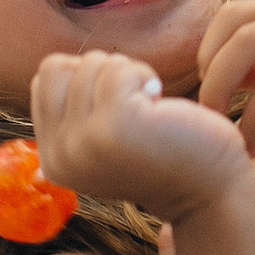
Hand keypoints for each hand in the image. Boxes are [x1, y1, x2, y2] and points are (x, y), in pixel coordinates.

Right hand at [31, 48, 249, 220]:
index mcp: (52, 159)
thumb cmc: (163, 152)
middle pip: (59, 67)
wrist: (210, 190)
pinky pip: (120, 70)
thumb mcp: (102, 139)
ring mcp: (84, 142)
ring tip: (150, 110)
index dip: (87, 78)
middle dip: (102, 72)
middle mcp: (58, 156)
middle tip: (134, 105)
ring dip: (129, 75)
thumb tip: (44, 74)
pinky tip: (160, 107)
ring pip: (92, 64)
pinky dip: (146, 77)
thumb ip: (72, 113)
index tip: (118, 108)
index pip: (45, 78)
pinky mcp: (115, 126)